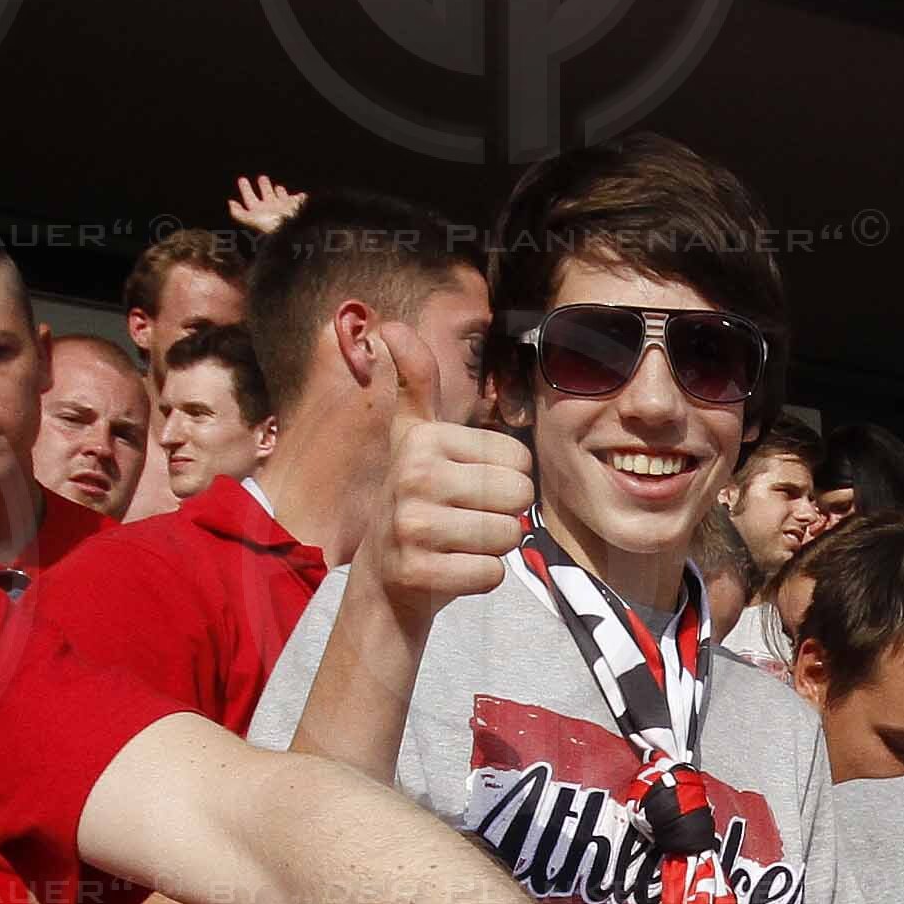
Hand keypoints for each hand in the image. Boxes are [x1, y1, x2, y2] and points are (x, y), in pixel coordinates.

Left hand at [228, 173, 306, 236]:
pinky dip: (299, 198)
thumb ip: (239, 213)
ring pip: (281, 197)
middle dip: (264, 186)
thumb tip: (230, 203)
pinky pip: (298, 200)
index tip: (242, 179)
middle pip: (266, 195)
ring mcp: (285, 208)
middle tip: (262, 178)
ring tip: (278, 186)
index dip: (246, 189)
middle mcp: (272, 209)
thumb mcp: (251, 220)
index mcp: (259, 211)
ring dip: (279, 191)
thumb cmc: (272, 227)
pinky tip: (301, 195)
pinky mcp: (298, 208)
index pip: (250, 198)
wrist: (293, 232)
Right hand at [361, 319, 532, 619]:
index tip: (465, 487)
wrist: (384, 576)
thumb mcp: (414, 437)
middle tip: (466, 519)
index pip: (520, 461)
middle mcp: (413, 477)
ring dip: (494, 547)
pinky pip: (491, 575)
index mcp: (424, 439)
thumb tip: (393, 326)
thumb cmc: (416, 499)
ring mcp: (411, 528)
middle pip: (519, 497)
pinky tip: (451, 569)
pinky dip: (481, 577)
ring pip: (508, 537)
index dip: (505, 480)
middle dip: (504, 515)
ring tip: (458, 543)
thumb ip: (417, 383)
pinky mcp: (416, 573)